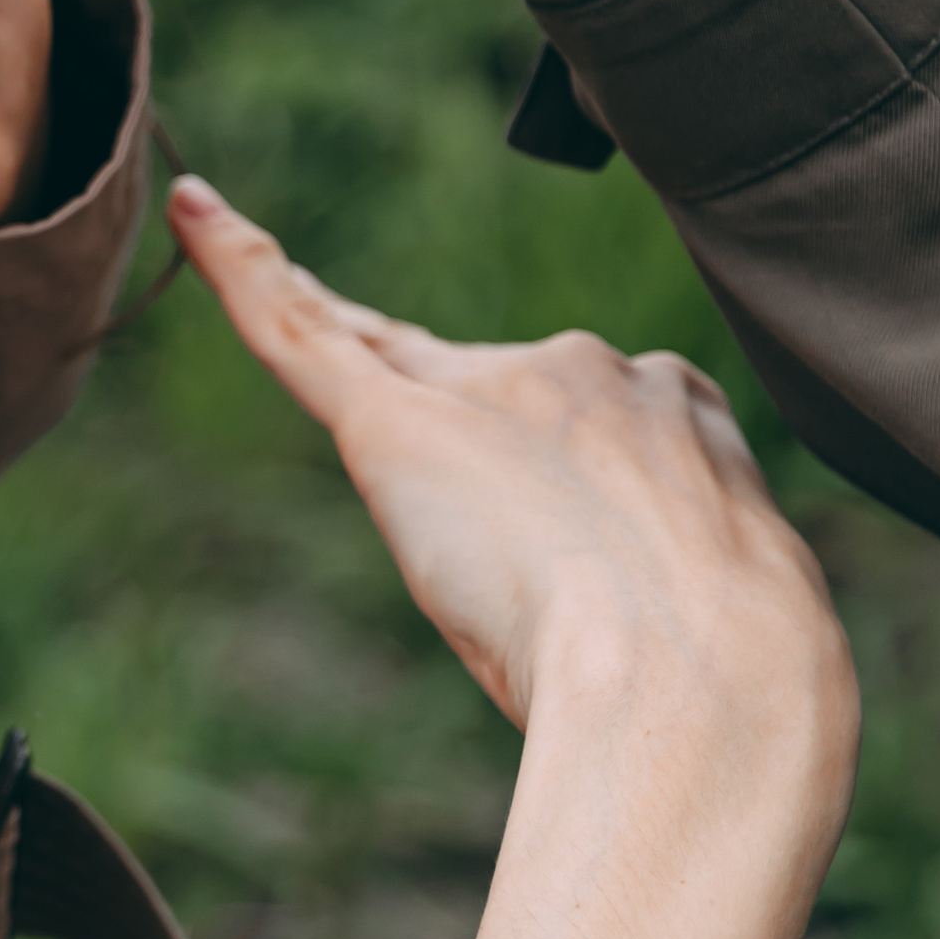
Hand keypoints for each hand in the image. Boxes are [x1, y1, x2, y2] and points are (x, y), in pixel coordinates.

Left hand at [171, 176, 857, 938]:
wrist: (711, 700)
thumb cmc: (748, 705)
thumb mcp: (744, 633)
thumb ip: (686, 612)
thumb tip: (683, 726)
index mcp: (675, 408)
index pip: (592, 410)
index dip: (568, 477)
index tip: (570, 528)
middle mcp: (584, 369)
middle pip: (493, 390)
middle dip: (488, 470)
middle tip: (505, 572)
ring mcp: (485, 387)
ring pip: (395, 368)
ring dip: (381, 411)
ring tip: (423, 475)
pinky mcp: (393, 421)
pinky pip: (297, 327)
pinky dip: (239, 264)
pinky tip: (191, 212)